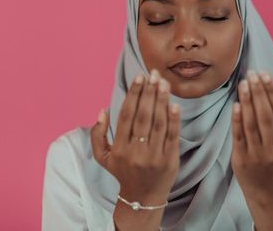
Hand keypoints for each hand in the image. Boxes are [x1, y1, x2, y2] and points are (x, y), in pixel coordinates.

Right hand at [90, 69, 180, 204]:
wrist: (142, 198)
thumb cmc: (122, 171)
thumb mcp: (103, 156)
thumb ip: (97, 134)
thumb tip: (102, 110)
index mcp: (119, 148)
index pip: (126, 115)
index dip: (133, 95)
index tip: (139, 77)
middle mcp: (136, 151)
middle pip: (143, 116)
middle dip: (148, 92)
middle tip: (153, 74)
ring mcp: (154, 156)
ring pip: (158, 123)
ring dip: (161, 100)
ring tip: (163, 82)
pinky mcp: (169, 160)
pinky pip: (172, 136)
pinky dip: (174, 120)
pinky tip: (174, 104)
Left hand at [231, 70, 272, 229]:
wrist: (267, 190)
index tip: (266, 75)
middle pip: (266, 116)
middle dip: (259, 92)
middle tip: (252, 74)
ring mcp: (257, 154)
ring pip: (251, 124)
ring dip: (247, 101)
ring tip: (243, 84)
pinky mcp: (241, 158)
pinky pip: (239, 136)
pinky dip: (237, 120)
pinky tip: (236, 104)